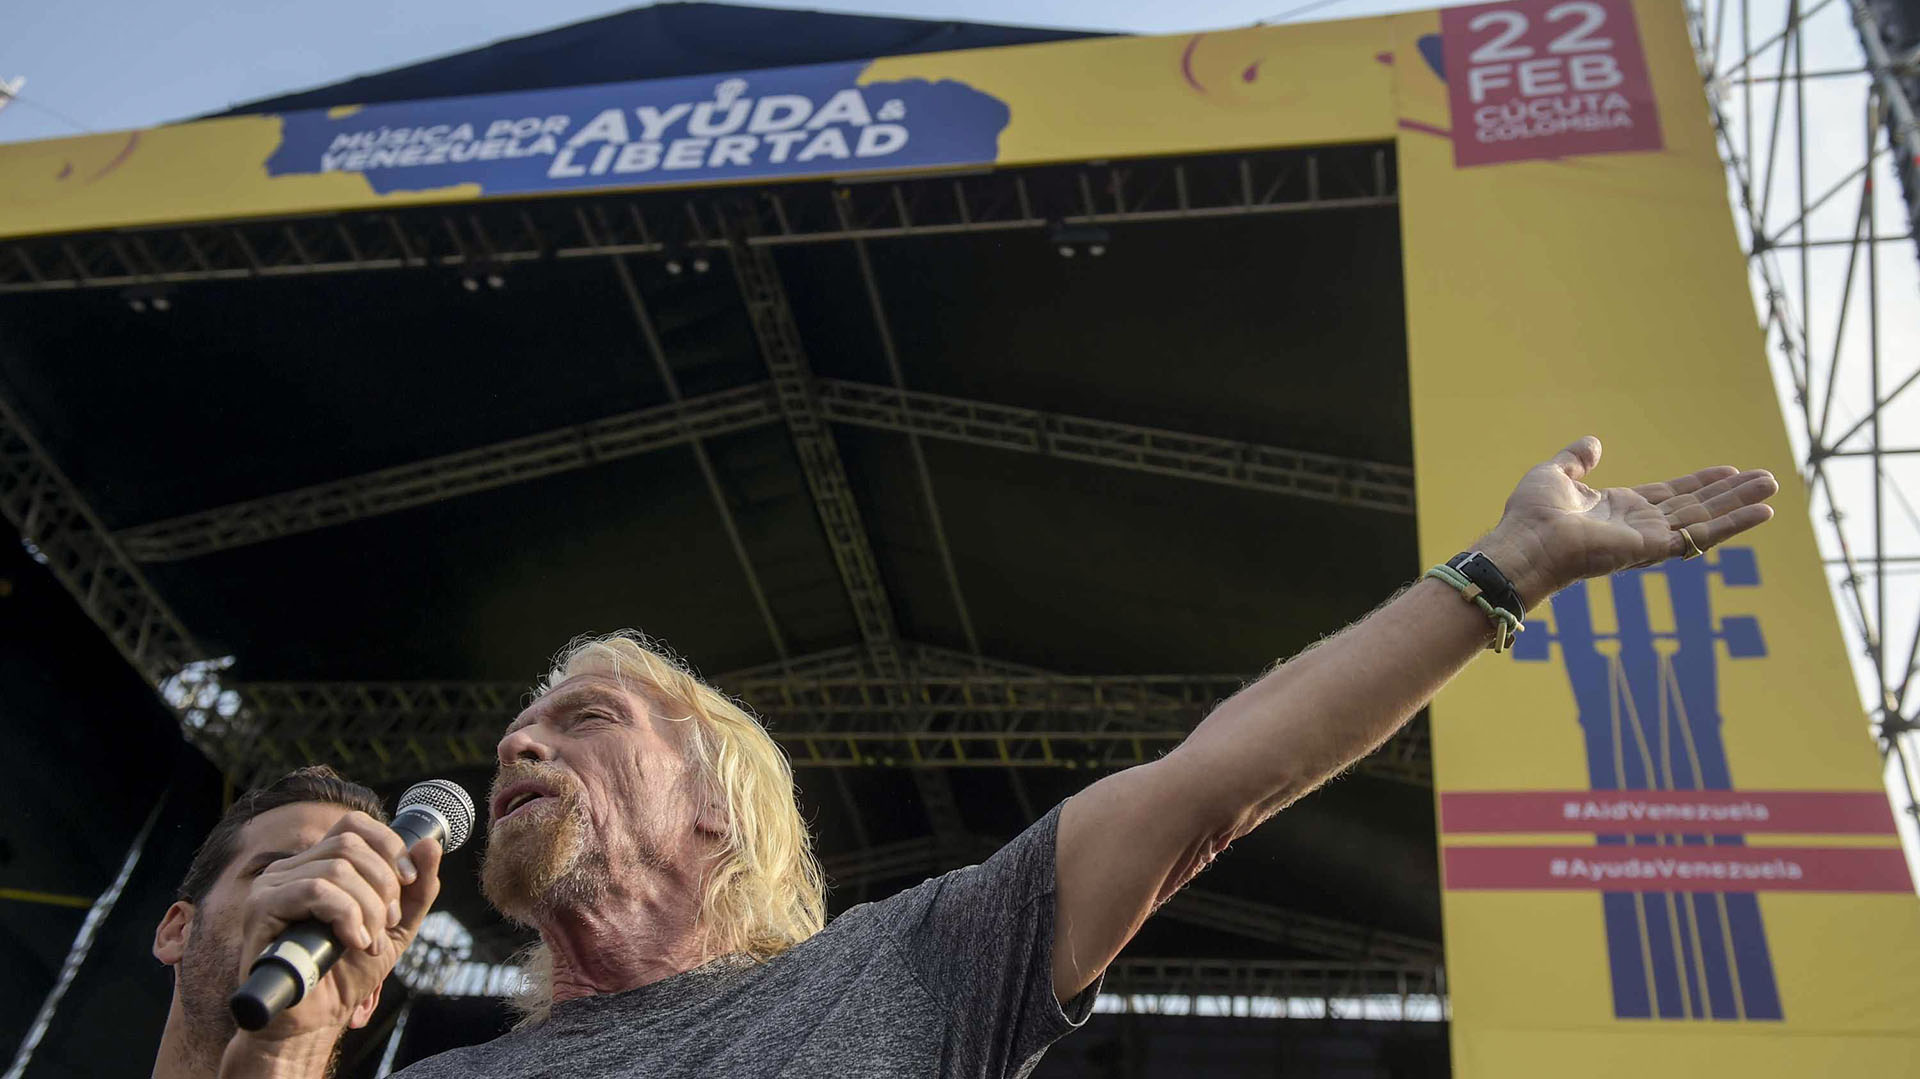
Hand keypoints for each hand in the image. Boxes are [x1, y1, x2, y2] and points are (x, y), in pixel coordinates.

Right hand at [225, 812, 442, 1052]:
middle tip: (387, 924)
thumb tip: (431, 844)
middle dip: (383, 885)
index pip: (354, 825)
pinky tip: (353, 943)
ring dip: (368, 908)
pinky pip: (315, 891)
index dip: (389, 846)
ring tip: (369, 942)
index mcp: (318, 864)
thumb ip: (417, 887)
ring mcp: (272, 886)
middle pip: (350, 845)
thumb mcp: (396, 925)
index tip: (407, 882)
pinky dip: (346, 916)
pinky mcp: (261, 909)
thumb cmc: (348, 972)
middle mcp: (290, 868)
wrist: (315, 1020)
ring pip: (337, 869)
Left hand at [1478, 436, 1778, 607]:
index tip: (1728, 470)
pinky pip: (1702, 536)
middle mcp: (1638, 526)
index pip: (1669, 495)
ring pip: (1706, 519)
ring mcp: (1648, 539)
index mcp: (1618, 509)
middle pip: (1695, 507)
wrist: (1524, 542)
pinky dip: (1734, 524)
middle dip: (1730, 493)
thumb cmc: (1530, 515)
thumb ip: (1576, 460)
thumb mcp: (1554, 474)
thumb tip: (1593, 442)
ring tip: (1773, 488)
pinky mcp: (1654, 549)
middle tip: (1767, 479)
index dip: (1699, 482)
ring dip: (1740, 504)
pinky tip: (1763, 512)